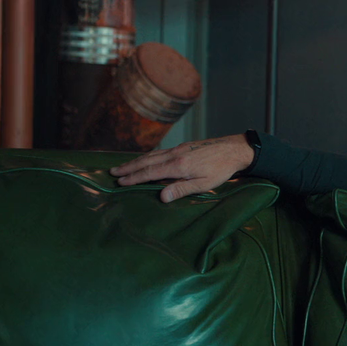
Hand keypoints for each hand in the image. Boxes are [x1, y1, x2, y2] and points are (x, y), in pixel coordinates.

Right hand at [109, 134, 254, 202]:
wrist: (234, 149)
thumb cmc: (221, 169)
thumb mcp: (204, 184)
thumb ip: (182, 189)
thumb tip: (162, 197)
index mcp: (178, 165)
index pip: (150, 172)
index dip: (134, 178)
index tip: (120, 182)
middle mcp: (175, 154)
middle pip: (146, 161)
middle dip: (128, 168)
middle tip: (112, 173)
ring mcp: (178, 149)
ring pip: (152, 155)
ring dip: (135, 161)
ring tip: (123, 167)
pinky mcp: (183, 147)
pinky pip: (160, 152)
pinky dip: (147, 157)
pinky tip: (145, 160)